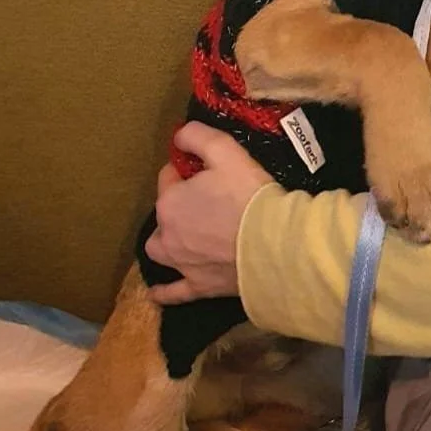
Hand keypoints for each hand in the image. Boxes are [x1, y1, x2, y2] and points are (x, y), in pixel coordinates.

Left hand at [145, 122, 272, 303]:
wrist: (274, 243)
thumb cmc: (248, 195)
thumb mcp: (225, 151)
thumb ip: (197, 136)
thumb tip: (179, 136)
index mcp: (170, 202)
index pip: (168, 178)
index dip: (185, 170)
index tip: (204, 169)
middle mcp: (168, 234)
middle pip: (163, 215)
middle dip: (175, 206)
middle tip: (203, 201)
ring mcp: (182, 264)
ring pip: (161, 251)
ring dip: (166, 242)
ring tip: (180, 237)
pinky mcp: (199, 287)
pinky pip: (173, 292)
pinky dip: (164, 292)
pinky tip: (157, 294)